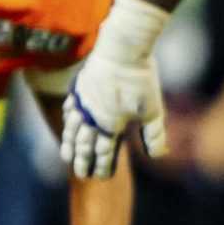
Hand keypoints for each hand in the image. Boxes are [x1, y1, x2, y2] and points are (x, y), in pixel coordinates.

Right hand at [59, 0, 169, 177]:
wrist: (123, 48)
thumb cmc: (142, 79)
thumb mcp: (154, 110)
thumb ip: (154, 135)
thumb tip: (157, 156)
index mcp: (110, 125)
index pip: (104, 152)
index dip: (102, 166)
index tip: (100, 177)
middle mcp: (92, 117)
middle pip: (83, 145)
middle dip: (82, 161)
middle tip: (80, 174)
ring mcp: (82, 101)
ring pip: (72, 129)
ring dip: (69, 144)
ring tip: (66, 155)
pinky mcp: (79, 86)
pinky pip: (69, 108)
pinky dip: (67, 120)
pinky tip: (67, 123)